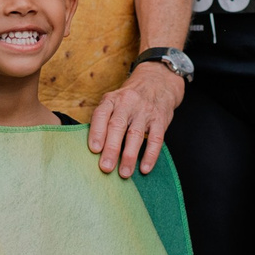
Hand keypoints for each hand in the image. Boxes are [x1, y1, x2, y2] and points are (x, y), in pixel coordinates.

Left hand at [87, 61, 182, 178]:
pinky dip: (151, 154)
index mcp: (112, 100)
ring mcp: (145, 111)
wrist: (158, 81)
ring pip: (135, 134)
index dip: (97, 132)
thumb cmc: (130, 98)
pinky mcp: (160, 119)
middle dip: (111, 149)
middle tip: (106, 168)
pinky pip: (156, 138)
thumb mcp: (114, 100)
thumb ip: (104, 119)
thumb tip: (93, 149)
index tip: (94, 149)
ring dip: (129, 156)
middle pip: (117, 126)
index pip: (101, 114)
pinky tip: (145, 168)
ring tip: (124, 173)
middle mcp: (127, 103)